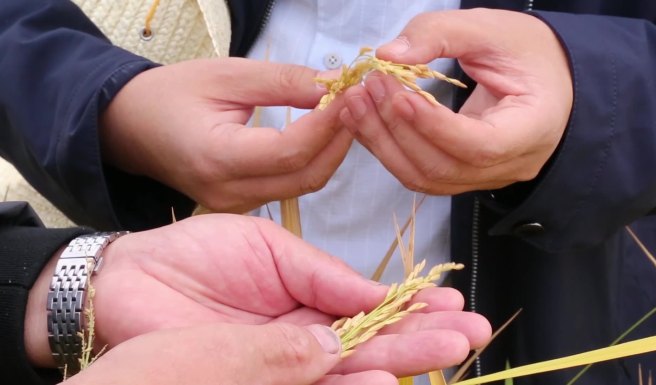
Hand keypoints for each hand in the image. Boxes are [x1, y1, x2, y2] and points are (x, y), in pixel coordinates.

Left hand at [26, 214, 490, 376]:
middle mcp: (305, 336)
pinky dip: (351, 382)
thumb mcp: (271, 247)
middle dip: (423, 338)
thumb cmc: (198, 252)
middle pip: (374, 343)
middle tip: (472, 335)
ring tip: (449, 350)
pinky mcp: (259, 380)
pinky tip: (386, 377)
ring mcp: (284, 363)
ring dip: (400, 362)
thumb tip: (378, 295)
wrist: (131, 278)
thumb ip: (324, 275)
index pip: (373, 308)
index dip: (414, 308)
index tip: (454, 304)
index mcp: (310, 297)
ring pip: (351, 370)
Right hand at [101, 58, 352, 212]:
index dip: (329, 123)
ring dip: (331, 152)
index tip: (353, 92)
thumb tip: (336, 85)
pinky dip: (312, 162)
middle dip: (340, 140)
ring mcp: (234, 205)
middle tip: (360, 103)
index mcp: (218, 158)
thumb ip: (285, 83)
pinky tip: (323, 134)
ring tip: (347, 114)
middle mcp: (228, 192)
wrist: (129, 127)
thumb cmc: (172, 94)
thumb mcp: (227, 76)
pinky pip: (289, 188)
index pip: (291, 150)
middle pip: (305, 176)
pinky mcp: (240, 205)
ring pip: (302, 186)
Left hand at [339, 9, 572, 193]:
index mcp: (532, 130)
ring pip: (425, 177)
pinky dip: (388, 149)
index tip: (400, 95)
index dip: (435, 126)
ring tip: (356, 103)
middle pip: (443, 167)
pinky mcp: (462, 174)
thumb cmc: (528, 52)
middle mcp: (510, 165)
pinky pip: (419, 172)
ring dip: (383, 142)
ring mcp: (484, 176)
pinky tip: (365, 121)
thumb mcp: (493, 29)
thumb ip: (442, 34)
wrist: (547, 76)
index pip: (480, 146)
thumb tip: (389, 54)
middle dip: (397, 129)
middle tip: (368, 87)